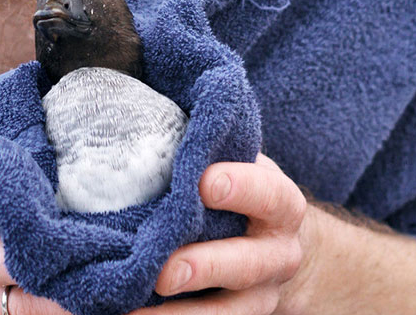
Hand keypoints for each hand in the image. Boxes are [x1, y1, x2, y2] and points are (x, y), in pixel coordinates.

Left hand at [145, 154, 306, 314]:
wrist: (282, 243)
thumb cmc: (246, 187)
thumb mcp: (243, 163)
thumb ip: (213, 150)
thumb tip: (153, 120)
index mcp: (282, 204)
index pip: (268, 193)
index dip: (240, 187)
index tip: (203, 182)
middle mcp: (278, 254)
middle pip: (244, 264)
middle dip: (203, 267)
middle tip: (163, 272)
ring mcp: (262, 295)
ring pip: (227, 312)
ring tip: (133, 312)